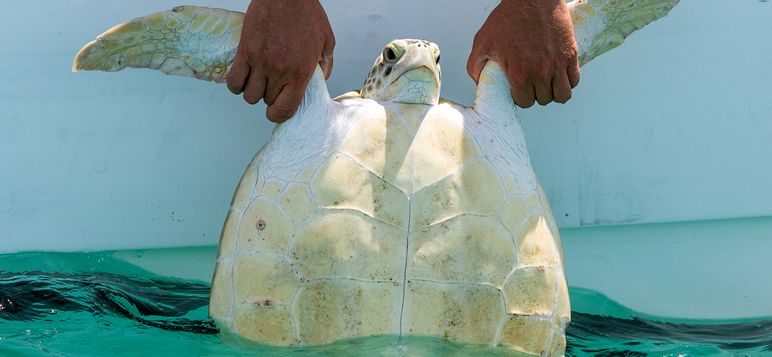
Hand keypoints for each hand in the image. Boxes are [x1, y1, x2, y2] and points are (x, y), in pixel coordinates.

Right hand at [227, 0, 334, 121]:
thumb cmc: (307, 14)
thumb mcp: (326, 40)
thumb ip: (325, 63)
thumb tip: (319, 80)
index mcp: (301, 72)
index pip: (286, 109)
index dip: (279, 115)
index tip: (277, 112)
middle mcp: (280, 71)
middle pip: (266, 101)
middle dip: (269, 97)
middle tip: (272, 85)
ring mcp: (261, 63)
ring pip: (249, 95)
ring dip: (252, 92)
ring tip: (257, 82)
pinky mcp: (245, 52)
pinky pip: (233, 81)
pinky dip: (236, 85)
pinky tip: (242, 78)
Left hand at [467, 0, 579, 107]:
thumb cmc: (508, 17)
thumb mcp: (482, 41)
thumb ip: (475, 66)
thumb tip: (479, 83)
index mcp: (519, 72)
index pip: (525, 102)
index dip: (521, 98)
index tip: (519, 91)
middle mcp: (540, 72)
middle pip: (543, 100)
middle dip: (536, 95)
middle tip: (532, 85)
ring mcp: (558, 64)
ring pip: (562, 95)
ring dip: (554, 93)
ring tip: (547, 85)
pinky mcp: (571, 54)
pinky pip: (575, 80)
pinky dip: (568, 82)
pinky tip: (559, 76)